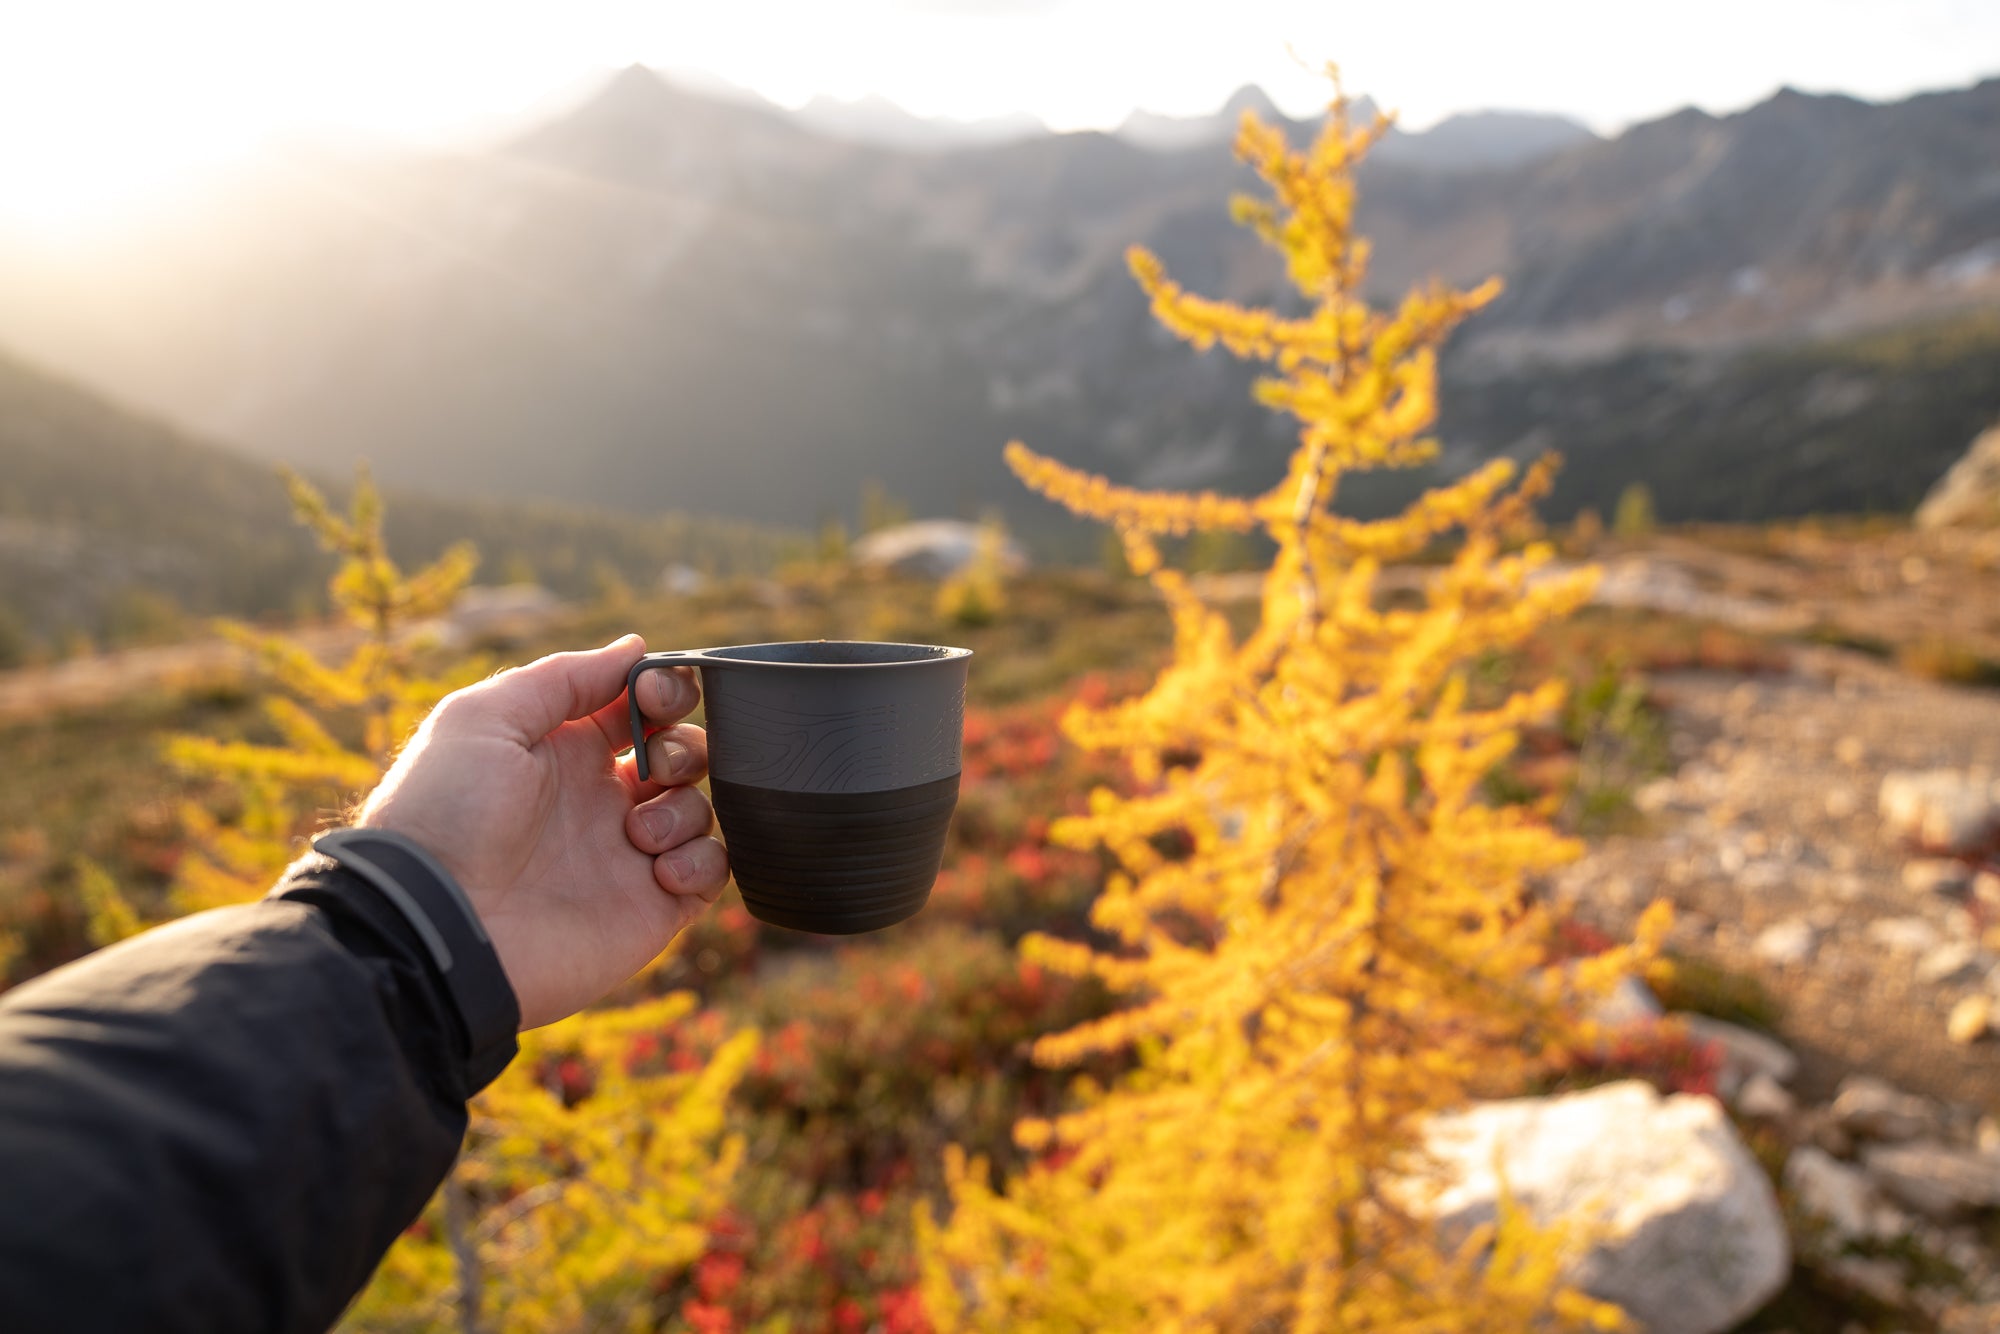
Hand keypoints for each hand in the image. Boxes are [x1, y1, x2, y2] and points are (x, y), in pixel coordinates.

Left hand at [355, 635, 727, 1028]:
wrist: (435, 926)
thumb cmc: (445, 815)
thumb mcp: (484, 718)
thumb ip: (563, 678)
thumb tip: (636, 648)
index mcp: (563, 751)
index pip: (639, 707)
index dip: (662, 690)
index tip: (653, 695)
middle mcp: (599, 800)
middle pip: (681, 754)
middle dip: (684, 747)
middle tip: (654, 764)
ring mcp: (626, 856)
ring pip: (700, 810)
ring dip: (685, 808)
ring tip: (640, 833)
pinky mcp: (649, 909)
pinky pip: (711, 873)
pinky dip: (702, 860)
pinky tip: (658, 868)